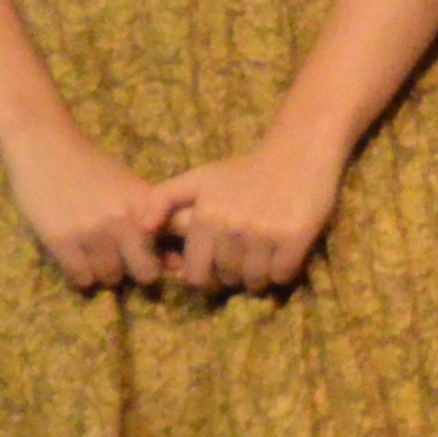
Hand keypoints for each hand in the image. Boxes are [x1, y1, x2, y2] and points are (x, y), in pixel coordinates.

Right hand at [0, 127, 174, 291]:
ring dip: (103, 273)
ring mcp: (93, 231)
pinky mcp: (62, 240)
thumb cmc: (92, 169)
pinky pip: (80, 278)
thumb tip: (179, 265)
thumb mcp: (130, 189)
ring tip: (93, 256)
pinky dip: (79, 275)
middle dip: (132, 271)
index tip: (147, 257)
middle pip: (144, 274)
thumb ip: (157, 224)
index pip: (169, 251)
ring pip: (110, 278)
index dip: (160, 261)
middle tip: (118, 260)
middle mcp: (124, 219)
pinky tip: (75, 258)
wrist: (46, 148)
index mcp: (146, 204)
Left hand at [142, 132, 349, 296]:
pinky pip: (281, 276)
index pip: (196, 276)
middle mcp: (231, 226)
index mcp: (205, 216)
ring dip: (258, 276)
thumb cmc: (243, 172)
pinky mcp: (294, 238)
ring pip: (254, 282)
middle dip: (233, 275)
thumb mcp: (198, 179)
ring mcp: (263, 233)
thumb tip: (140, 227)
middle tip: (243, 255)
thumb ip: (163, 199)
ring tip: (262, 253)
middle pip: (227, 281)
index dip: (205, 274)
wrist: (297, 153)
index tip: (215, 261)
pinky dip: (282, 271)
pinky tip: (282, 250)